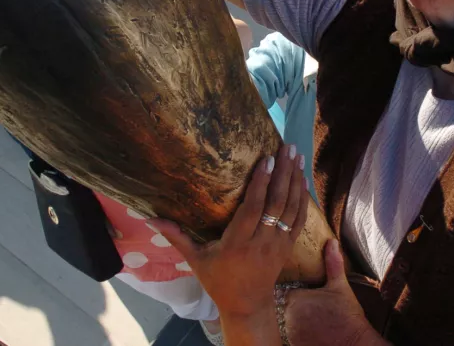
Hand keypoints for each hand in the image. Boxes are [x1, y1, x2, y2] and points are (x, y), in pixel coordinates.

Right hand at [147, 144, 309, 318]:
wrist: (247, 305)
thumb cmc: (218, 281)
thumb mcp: (196, 260)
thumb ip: (176, 237)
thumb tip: (150, 219)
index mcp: (238, 243)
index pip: (253, 208)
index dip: (261, 183)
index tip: (267, 160)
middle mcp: (261, 242)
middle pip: (277, 203)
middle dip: (284, 174)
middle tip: (287, 148)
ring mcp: (278, 244)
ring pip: (292, 208)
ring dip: (296, 180)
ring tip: (297, 155)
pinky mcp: (288, 247)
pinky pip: (299, 219)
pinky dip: (303, 198)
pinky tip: (303, 179)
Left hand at [283, 240, 387, 345]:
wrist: (353, 343)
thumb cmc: (347, 315)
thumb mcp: (340, 286)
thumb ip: (332, 263)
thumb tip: (331, 242)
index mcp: (295, 298)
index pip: (289, 291)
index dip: (302, 293)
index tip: (312, 296)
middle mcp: (287, 316)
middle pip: (287, 306)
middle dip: (299, 307)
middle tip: (317, 309)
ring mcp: (290, 332)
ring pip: (288, 321)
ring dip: (298, 320)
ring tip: (316, 321)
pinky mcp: (294, 344)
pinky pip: (292, 335)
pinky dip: (300, 334)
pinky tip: (314, 331)